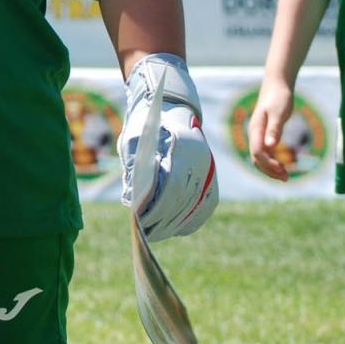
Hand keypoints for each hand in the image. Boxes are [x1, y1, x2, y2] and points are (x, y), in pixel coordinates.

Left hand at [120, 54, 217, 239]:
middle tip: (144, 233)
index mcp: (183, 146)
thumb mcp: (133, 140)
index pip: (172, 186)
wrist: (171, 109)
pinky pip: (207, 204)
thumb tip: (134, 200)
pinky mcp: (211, 175)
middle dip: (163, 220)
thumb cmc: (146, 125)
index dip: (155, 207)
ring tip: (156, 234)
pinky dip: (192, 219)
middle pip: (184, 199)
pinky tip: (177, 230)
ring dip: (176, 223)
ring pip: (197, 204)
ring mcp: (209, 167)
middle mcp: (202, 158)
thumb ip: (134, 167)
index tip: (139, 220)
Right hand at [247, 78, 294, 181]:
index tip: (283, 170)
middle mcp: (254, 134)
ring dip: (270, 169)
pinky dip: (272, 162)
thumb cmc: (279, 97)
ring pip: (259, 158)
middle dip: (269, 171)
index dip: (269, 164)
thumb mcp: (279, 112)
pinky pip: (265, 153)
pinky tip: (283, 165)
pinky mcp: (264, 134)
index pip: (258, 153)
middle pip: (256, 159)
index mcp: (256, 130)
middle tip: (286, 178)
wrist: (277, 85)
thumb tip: (270, 147)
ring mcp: (258, 135)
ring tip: (286, 176)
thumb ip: (274, 129)